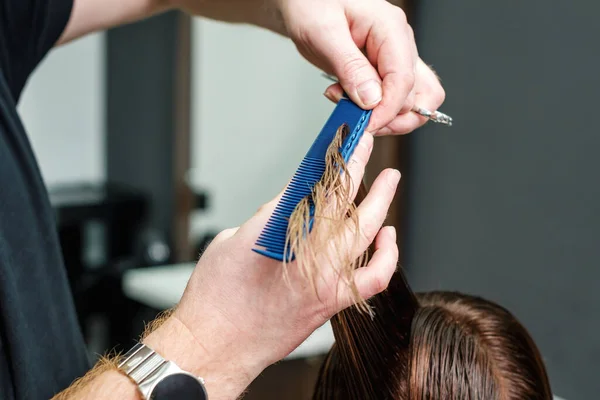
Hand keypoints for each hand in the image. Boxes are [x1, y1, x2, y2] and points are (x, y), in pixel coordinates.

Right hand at [165, 133, 399, 396]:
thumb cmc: (216, 299)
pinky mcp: (331, 303)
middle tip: (368, 145)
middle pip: (344, 200)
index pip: (315, 183)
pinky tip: (386, 237)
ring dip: (380, 203)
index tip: (345, 140)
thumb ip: (268, 217)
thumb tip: (293, 201)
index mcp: (277, 232)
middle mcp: (307, 256)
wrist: (216, 347)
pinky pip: (373, 278)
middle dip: (360, 166)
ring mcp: (325, 281)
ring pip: (365, 233)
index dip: (335, 157)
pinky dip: (386, 255)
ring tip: (388, 181)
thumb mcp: (232, 240)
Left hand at [272, 0, 445, 134]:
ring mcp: (395, 56)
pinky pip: (396, 97)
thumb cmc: (312, 5)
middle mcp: (399, 42)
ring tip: (355, 112)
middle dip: (388, 115)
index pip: (404, 80)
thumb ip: (350, 67)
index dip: (387, 110)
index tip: (366, 125)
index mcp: (390, 28)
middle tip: (357, 119)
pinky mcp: (385, 69)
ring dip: (389, 117)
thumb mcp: (324, 34)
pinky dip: (378, 110)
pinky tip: (352, 103)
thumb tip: (372, 99)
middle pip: (417, 95)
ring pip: (414, 100)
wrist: (304, 1)